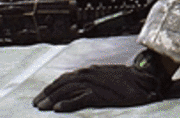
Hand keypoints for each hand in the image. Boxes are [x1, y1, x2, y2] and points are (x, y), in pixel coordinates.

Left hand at [32, 63, 162, 111]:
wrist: (143, 80)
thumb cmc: (126, 81)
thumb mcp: (106, 78)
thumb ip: (92, 81)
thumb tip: (78, 89)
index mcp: (91, 71)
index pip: (66, 78)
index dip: (52, 87)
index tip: (41, 96)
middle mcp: (91, 74)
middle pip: (64, 83)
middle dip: (48, 93)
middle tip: (36, 103)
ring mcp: (95, 84)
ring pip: (68, 90)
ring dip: (53, 98)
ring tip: (42, 107)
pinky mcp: (101, 94)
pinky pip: (81, 98)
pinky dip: (68, 103)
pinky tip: (59, 108)